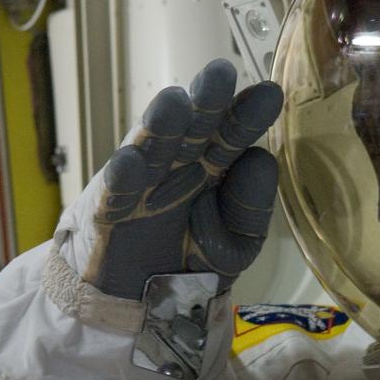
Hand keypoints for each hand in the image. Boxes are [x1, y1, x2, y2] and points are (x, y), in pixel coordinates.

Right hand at [82, 59, 282, 299]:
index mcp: (214, 169)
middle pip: (193, 129)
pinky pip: (116, 192)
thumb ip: (251, 207)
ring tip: (174, 101)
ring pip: (152, 148)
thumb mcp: (237, 243)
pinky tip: (130, 160)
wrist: (144, 306)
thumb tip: (262, 158)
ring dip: (161, 125)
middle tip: (219, 73)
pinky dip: (121, 177)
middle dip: (206, 102)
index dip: (248, 115)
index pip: (233, 136)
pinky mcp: (110, 211)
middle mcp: (179, 167)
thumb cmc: (192, 263)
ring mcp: (143, 184)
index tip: (269, 94)